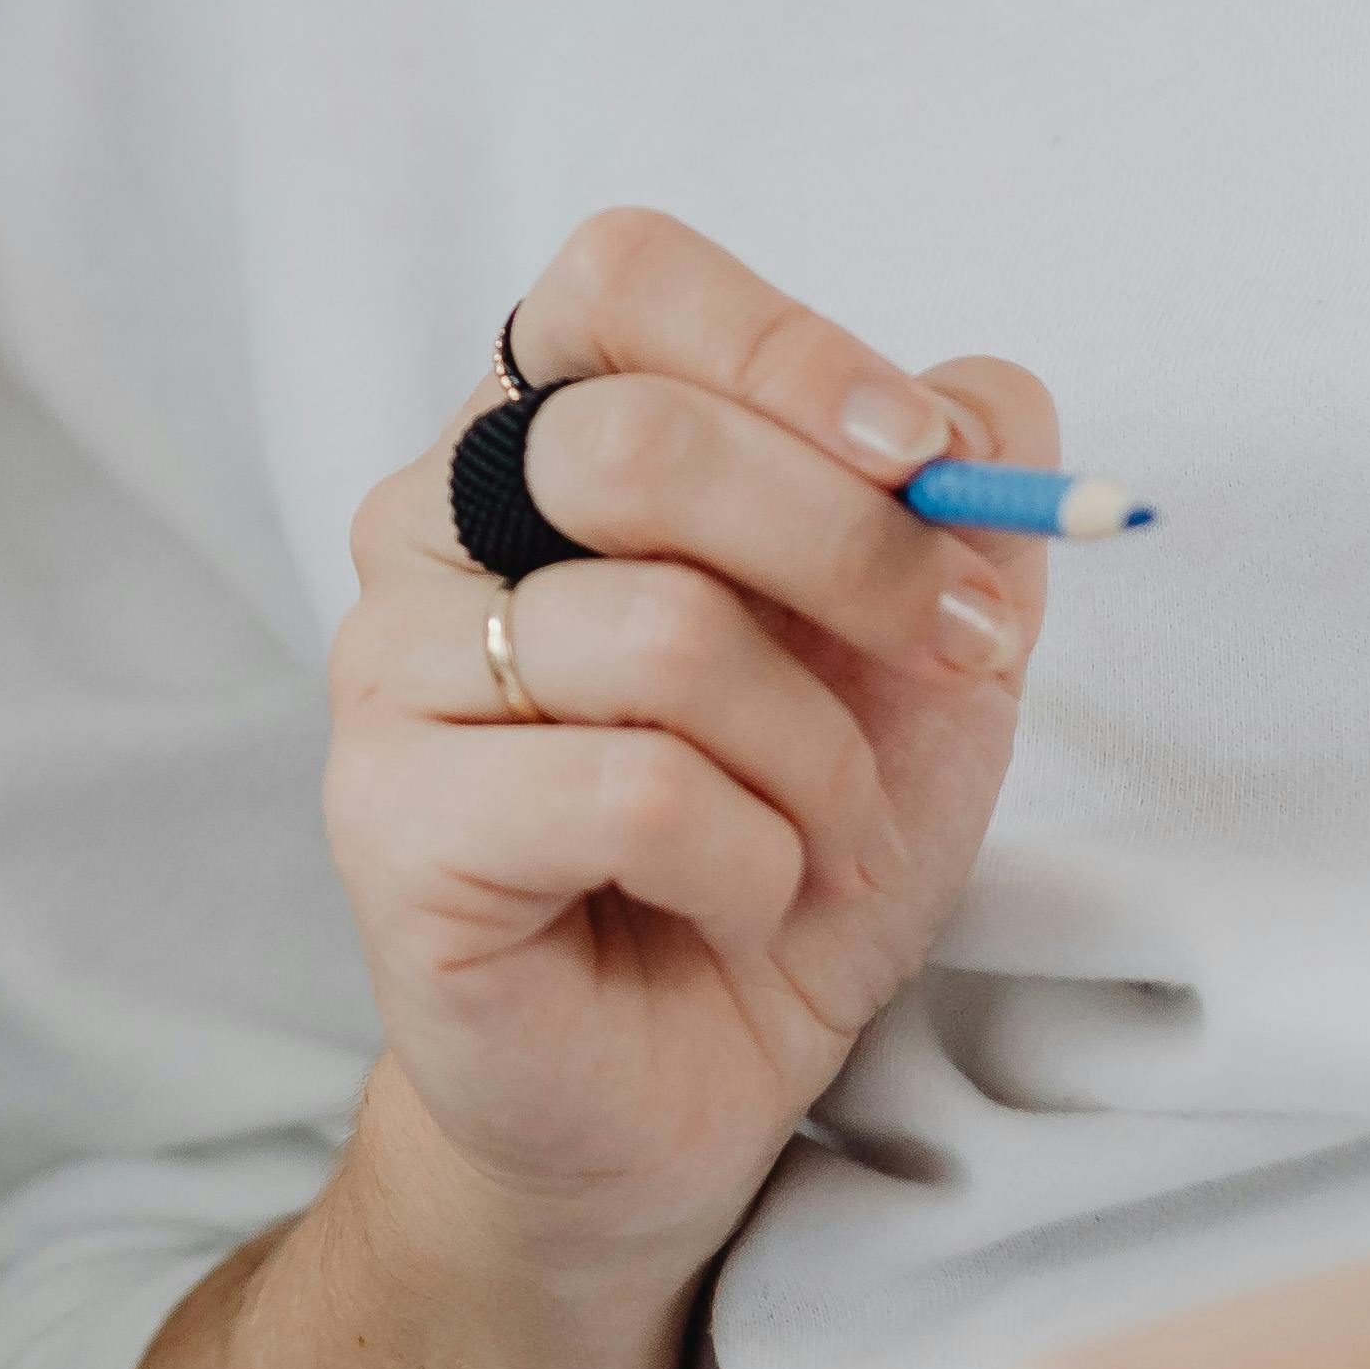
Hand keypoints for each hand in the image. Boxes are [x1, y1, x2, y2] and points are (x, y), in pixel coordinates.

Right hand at [318, 207, 1045, 1275]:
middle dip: (855, 554)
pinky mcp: (388, 823)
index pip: (617, 277)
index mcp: (543, 439)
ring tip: (826, 838)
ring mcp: (388, 671)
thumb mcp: (924, 663)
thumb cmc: (781, 848)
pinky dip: (751, 863)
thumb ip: (960, 507)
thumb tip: (980, 404)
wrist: (682, 1092)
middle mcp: (431, 526)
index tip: (922, 456)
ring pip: (655, 632)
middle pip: (637, 438)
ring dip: (816, 758)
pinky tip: (740, 909)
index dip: (781, 343)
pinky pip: (629, 791)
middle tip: (962, 656)